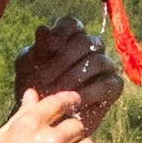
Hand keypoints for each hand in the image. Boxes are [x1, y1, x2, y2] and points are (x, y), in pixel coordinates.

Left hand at [14, 16, 122, 138]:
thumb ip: (36, 50)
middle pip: (85, 41)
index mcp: (69, 37)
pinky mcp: (113, 86)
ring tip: (56, 91)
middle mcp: (90, 48)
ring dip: (74, 76)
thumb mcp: (28, 68)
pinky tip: (74, 101)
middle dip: (63, 60)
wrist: (44, 119)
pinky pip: (107, 85)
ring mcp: (104, 66)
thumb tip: (42, 29)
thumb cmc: (34, 88)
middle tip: (44, 78)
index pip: (71, 24)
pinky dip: (89, 93)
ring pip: (97, 61)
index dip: (61, 33)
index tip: (48, 47)